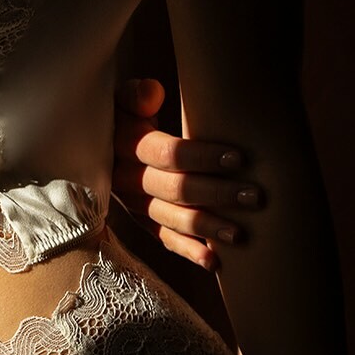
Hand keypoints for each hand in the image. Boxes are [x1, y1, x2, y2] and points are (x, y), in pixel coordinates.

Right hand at [112, 77, 262, 271]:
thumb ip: (136, 94)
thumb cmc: (126, 115)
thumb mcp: (122, 100)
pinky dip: (189, 252)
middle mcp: (129, 179)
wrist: (100, 145)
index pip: (167, 154)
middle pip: (176, 190)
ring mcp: (136, 204)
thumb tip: (153, 92)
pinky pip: (165, 239)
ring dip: (208, 227)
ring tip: (241, 233)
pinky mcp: (142, 221)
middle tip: (254, 195)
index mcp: (127, 145)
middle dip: (217, 193)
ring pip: (173, 219)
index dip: (203, 157)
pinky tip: (215, 262)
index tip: (239, 158)